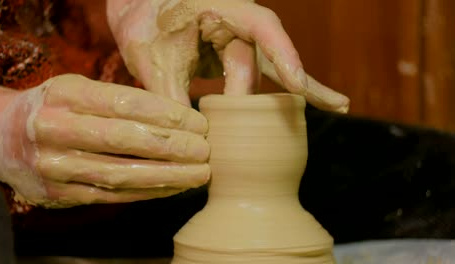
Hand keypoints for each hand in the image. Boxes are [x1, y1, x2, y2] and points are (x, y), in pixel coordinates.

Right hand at [0, 74, 209, 207]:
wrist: (1, 137)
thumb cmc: (55, 109)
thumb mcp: (79, 90)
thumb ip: (119, 101)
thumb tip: (179, 117)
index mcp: (64, 94)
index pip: (126, 104)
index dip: (168, 115)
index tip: (198, 123)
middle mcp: (54, 129)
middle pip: (125, 140)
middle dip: (172, 146)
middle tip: (205, 149)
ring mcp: (54, 165)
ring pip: (121, 174)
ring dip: (167, 176)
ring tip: (200, 174)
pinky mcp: (59, 195)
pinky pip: (113, 195)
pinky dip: (149, 192)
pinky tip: (174, 187)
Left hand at [107, 0, 348, 112]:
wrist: (138, 12)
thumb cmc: (144, 24)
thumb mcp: (153, 60)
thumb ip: (172, 97)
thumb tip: (194, 142)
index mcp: (221, 8)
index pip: (261, 27)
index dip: (284, 55)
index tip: (298, 85)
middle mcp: (238, 23)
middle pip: (271, 56)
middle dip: (293, 85)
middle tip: (323, 109)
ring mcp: (240, 40)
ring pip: (270, 69)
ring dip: (294, 92)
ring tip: (337, 105)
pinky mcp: (236, 58)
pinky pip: (261, 77)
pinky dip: (284, 91)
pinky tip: (318, 100)